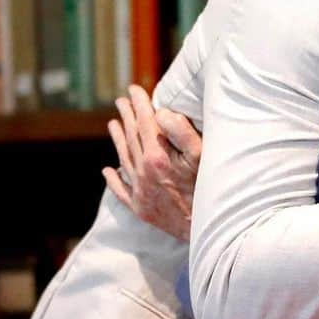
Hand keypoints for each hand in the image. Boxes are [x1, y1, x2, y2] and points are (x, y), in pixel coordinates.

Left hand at [102, 85, 202, 242]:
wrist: (205, 229)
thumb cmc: (210, 189)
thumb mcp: (202, 157)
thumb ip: (182, 133)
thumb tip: (162, 114)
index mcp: (157, 157)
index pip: (144, 123)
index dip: (140, 104)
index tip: (134, 89)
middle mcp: (143, 173)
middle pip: (131, 138)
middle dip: (127, 117)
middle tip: (121, 100)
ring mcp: (140, 192)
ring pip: (124, 159)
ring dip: (118, 139)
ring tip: (113, 124)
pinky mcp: (141, 209)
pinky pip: (121, 191)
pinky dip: (114, 179)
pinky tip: (108, 170)